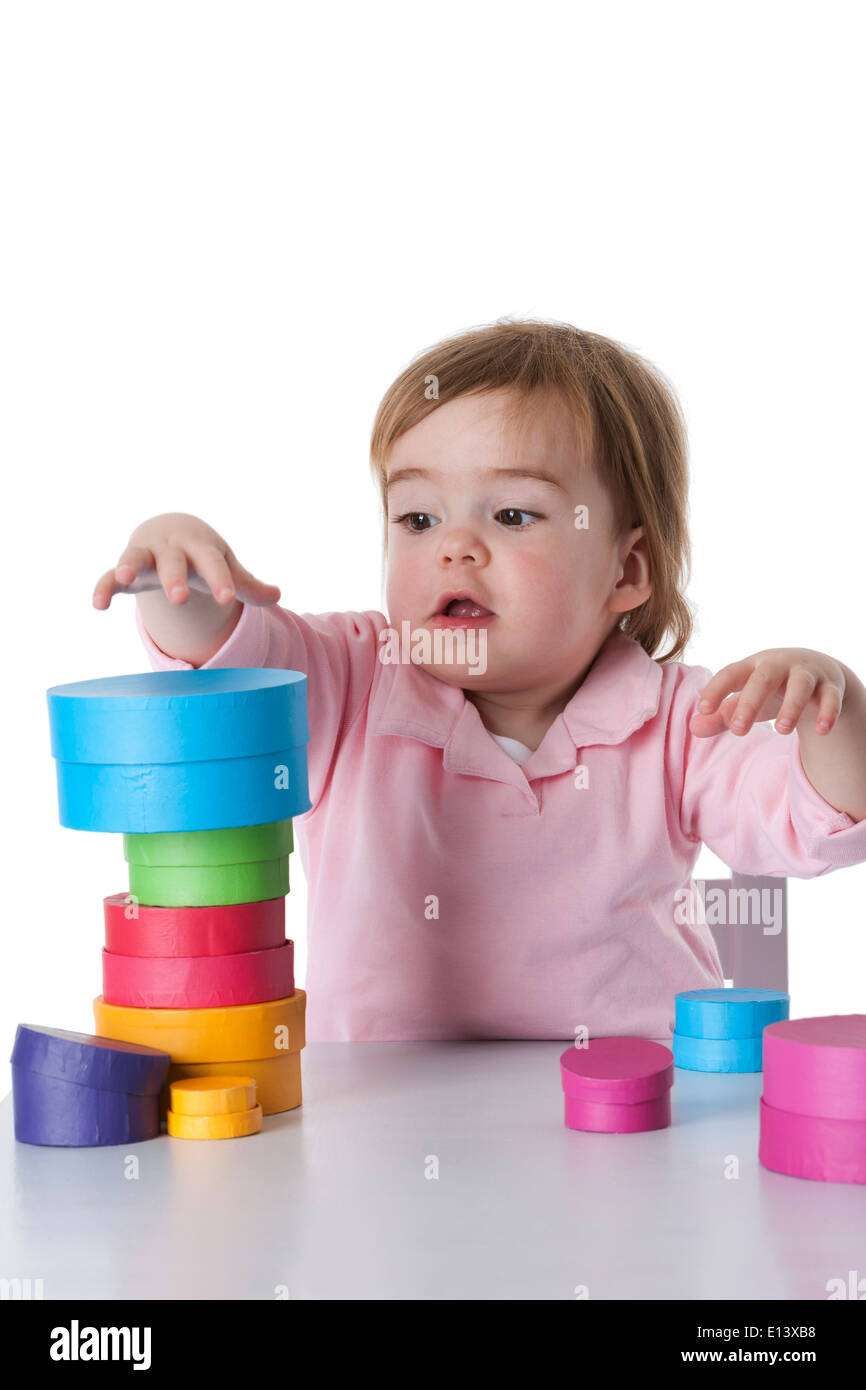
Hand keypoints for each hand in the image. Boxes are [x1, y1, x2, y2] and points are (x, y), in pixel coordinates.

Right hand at [92, 512, 280, 609]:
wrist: (170, 530)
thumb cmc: (203, 555)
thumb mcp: (225, 567)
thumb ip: (248, 585)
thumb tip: (277, 596)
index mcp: (201, 550)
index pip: (213, 565)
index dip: (221, 581)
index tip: (228, 599)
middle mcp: (172, 549)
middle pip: (173, 563)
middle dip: (175, 579)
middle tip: (179, 599)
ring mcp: (145, 556)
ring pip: (136, 558)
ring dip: (130, 566)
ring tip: (127, 579)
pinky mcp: (124, 569)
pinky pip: (109, 576)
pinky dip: (103, 586)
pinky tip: (98, 604)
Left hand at [689, 648, 847, 738]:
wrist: (818, 671)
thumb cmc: (772, 688)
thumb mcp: (746, 699)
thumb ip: (721, 716)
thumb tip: (693, 728)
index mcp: (753, 667)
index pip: (730, 673)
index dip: (716, 689)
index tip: (703, 709)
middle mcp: (779, 665)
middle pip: (763, 678)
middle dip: (750, 702)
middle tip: (738, 731)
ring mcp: (806, 673)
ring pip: (800, 685)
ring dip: (791, 706)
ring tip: (781, 731)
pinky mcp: (830, 686)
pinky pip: (831, 697)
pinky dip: (827, 712)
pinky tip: (821, 730)